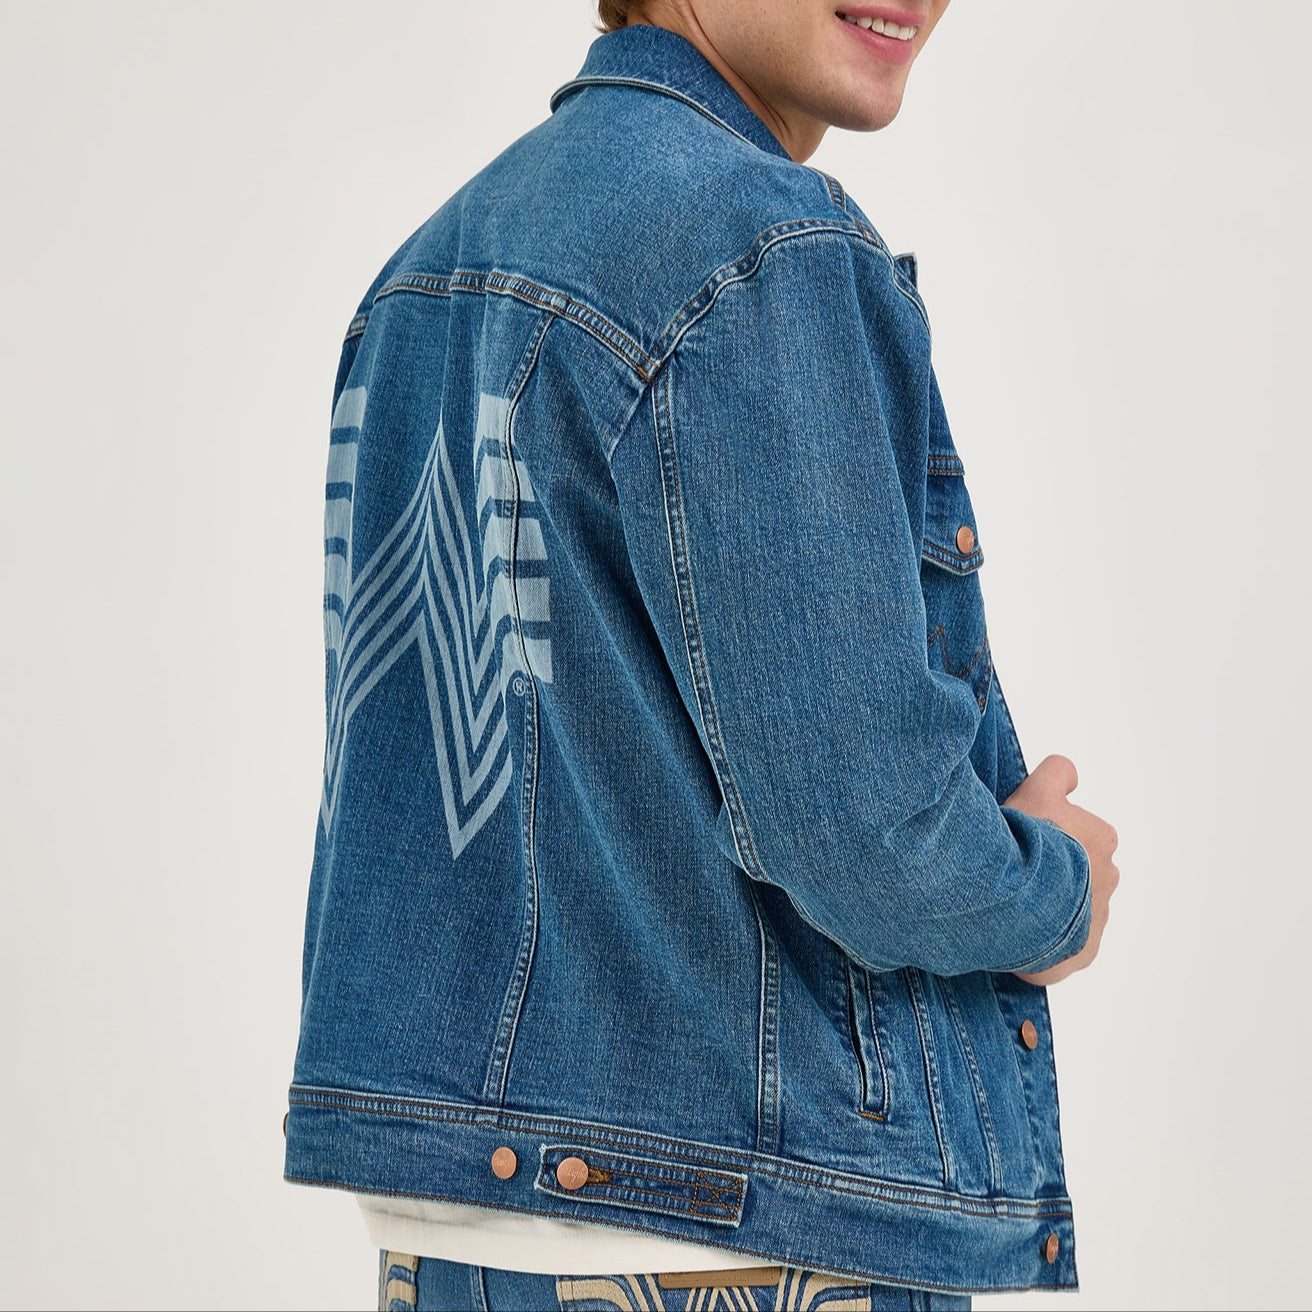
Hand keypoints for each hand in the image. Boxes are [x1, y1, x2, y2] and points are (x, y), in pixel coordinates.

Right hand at [1002, 754, 1118, 986]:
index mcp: (1102, 839)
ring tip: (1015, 907)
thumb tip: (1070, 776)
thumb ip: (1059, 773)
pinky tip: (1021, 935)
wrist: (1014, 898)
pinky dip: (1047, 943)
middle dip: (1053, 875)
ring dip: (1049, 908)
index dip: (1048, 838)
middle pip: (1077, 875)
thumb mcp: (1038, 789)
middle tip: (1018, 874)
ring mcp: (1098, 919)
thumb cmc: (1025, 842)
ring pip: (1071, 911)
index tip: (1024, 843)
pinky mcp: (1085, 952)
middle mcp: (1109, 879)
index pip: (1076, 836)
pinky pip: (1065, 947)